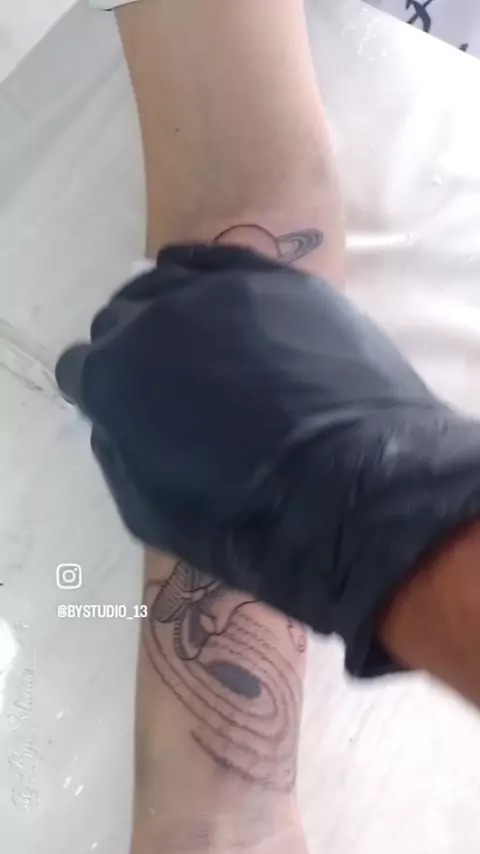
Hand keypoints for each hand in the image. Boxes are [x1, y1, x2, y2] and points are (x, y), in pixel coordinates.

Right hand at [56, 244, 479, 676]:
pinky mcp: (280, 281)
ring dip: (166, 310)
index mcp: (116, 375)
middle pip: (120, 318)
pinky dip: (204, 276)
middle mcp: (157, 318)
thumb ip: (117, 452)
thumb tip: (114, 419)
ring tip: (188, 337)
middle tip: (161, 381)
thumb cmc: (243, 519)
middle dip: (128, 349)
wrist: (352, 493)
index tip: (116, 407)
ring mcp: (222, 291)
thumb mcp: (149, 513)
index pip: (80, 367)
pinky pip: (222, 262)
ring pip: (168, 282)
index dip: (95, 390)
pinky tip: (207, 291)